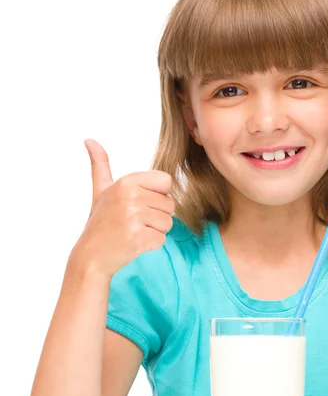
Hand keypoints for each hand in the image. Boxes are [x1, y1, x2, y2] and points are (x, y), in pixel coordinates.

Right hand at [72, 139, 175, 276]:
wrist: (91, 256)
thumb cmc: (101, 223)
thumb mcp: (100, 190)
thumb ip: (100, 164)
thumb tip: (89, 139)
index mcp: (126, 182)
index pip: (166, 181)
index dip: (157, 195)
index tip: (140, 203)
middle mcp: (130, 196)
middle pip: (170, 204)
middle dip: (156, 216)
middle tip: (134, 222)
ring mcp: (135, 217)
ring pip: (168, 222)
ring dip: (155, 231)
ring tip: (134, 232)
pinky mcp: (139, 238)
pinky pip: (162, 239)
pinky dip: (151, 244)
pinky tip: (134, 243)